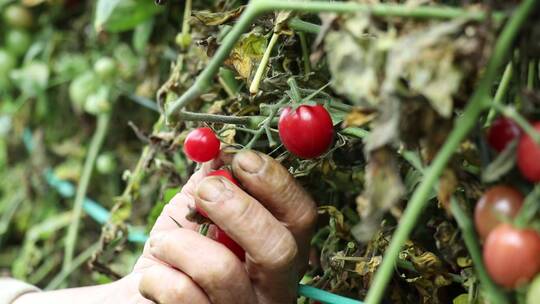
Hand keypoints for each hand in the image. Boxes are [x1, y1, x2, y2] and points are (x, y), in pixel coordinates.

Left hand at [133, 149, 317, 302]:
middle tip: (205, 190)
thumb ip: (212, 181)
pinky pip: (182, 295)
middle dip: (238, 210)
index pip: (301, 217)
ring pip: (222, 272)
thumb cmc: (179, 251)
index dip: (277, 184)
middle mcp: (273, 289)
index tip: (242, 159)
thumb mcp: (198, 211)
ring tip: (164, 242)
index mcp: (280, 251)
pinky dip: (158, 275)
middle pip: (278, 250)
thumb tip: (217, 149)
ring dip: (181, 243)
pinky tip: (154, 275)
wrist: (146, 296)